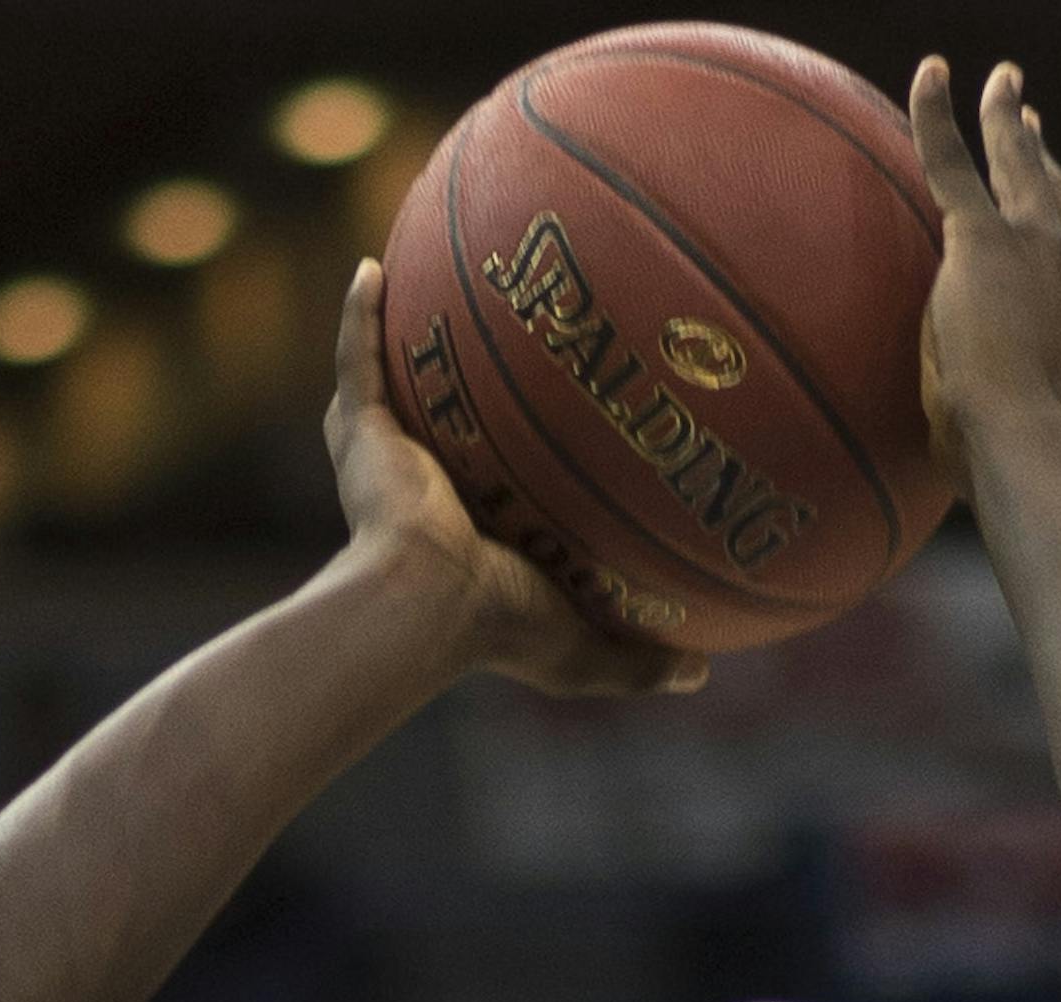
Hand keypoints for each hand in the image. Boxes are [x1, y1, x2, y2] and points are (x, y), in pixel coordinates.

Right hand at [325, 261, 707, 697]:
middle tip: (497, 337)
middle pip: (440, 425)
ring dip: (400, 335)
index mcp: (471, 534)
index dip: (517, 458)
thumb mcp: (589, 651)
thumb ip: (642, 660)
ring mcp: (389, 458)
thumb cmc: (505, 630)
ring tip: (424, 275)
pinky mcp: (362, 434)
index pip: (496, 486)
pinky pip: (357, 359)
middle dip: (454, 390)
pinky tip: (373, 267)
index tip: (559, 422)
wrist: (432, 605)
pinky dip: (357, 316)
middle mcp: (425, 490)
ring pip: (393, 382)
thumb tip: (703, 675)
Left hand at [908, 60, 1060, 496]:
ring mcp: (1040, 245)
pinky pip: (953, 164)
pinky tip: (930, 74)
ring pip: (1019, 163)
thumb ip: (1021, 394)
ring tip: (1001, 83)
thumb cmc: (1014, 462)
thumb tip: (983, 426)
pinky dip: (937, 117)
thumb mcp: (1032, 420)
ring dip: (1007, 119)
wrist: (1020, 445)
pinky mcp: (986, 238)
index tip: (1053, 200)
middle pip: (1058, 191)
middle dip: (1042, 150)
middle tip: (1027, 111)